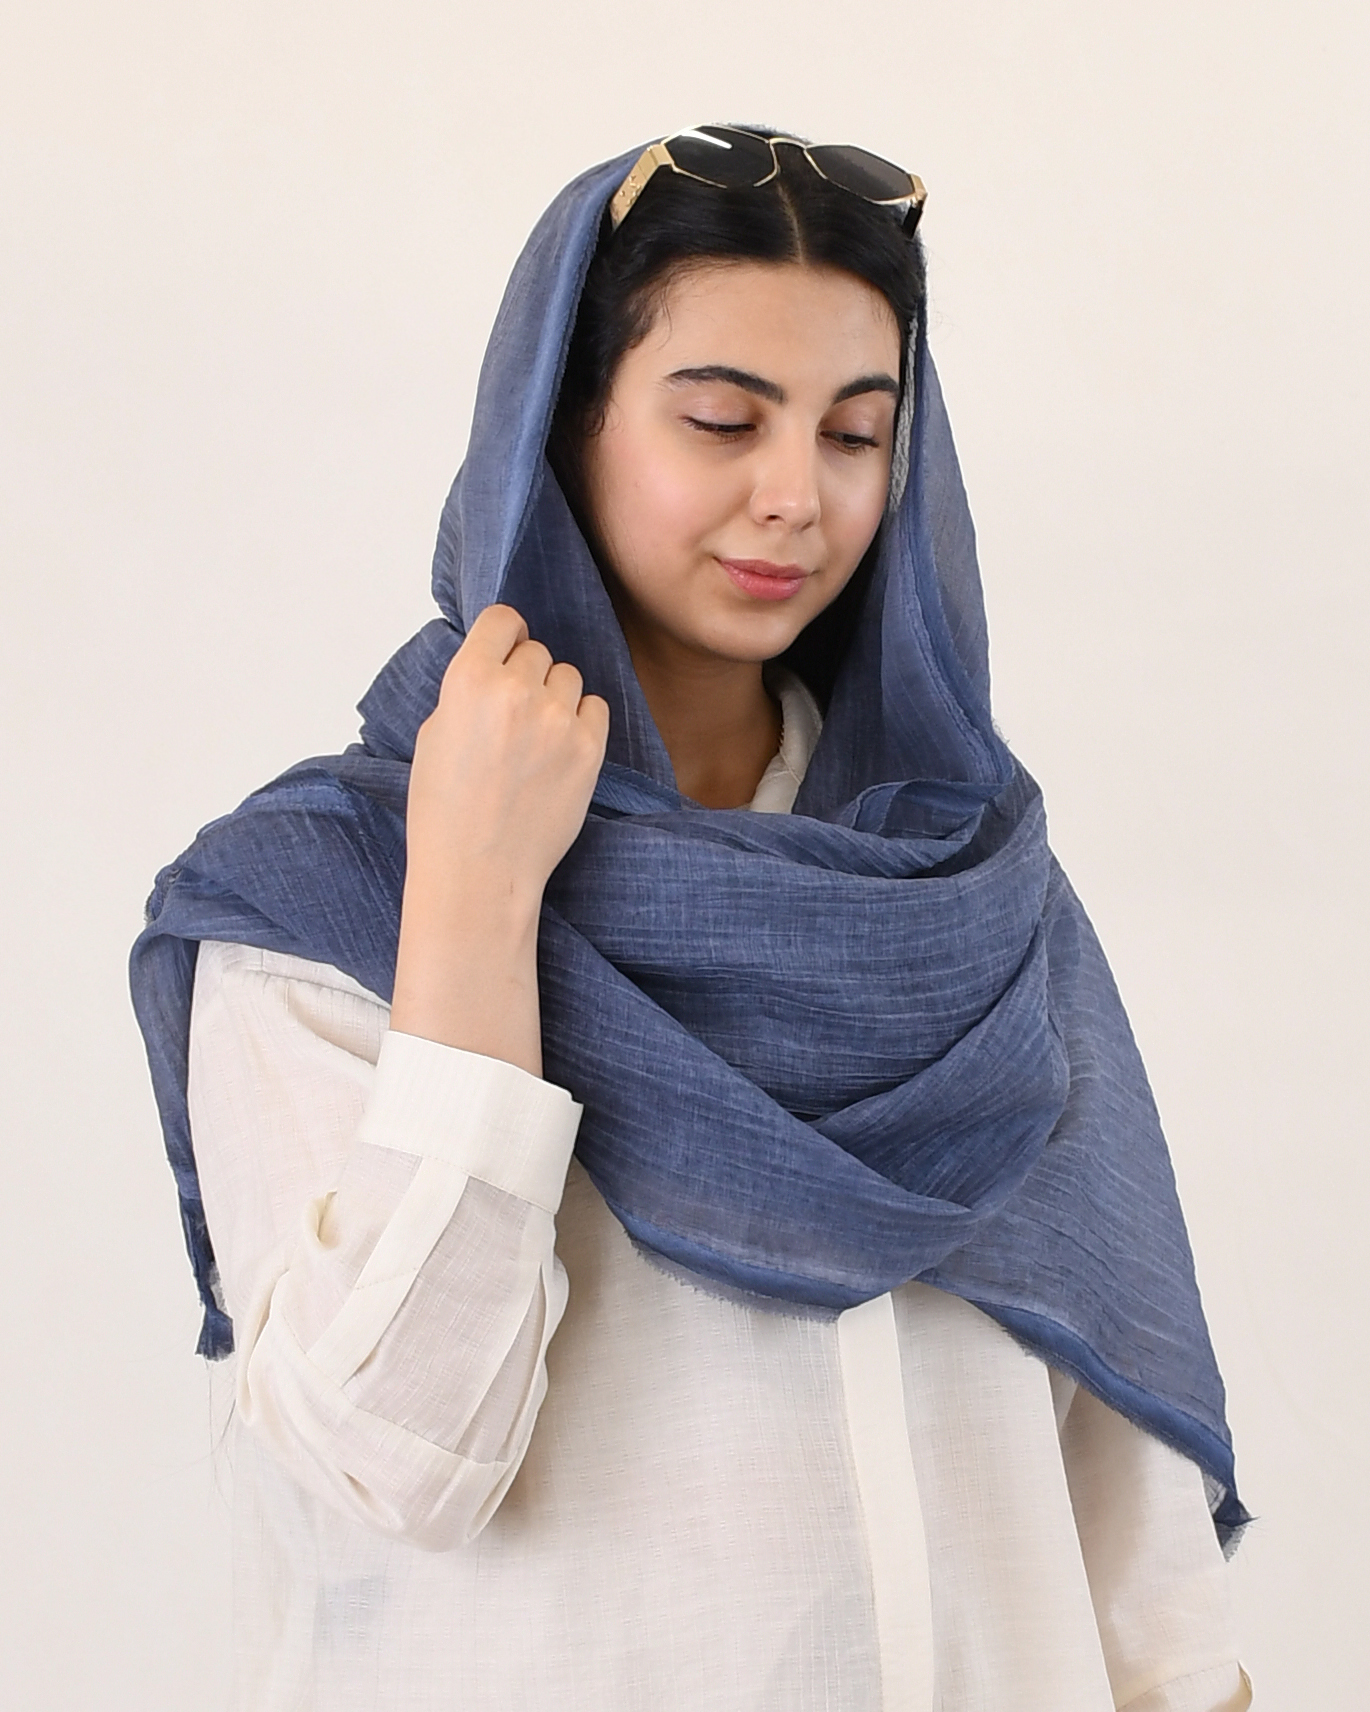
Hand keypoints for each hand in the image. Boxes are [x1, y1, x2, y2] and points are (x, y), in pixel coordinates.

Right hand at [390, 605, 608, 1072]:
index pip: (504, 619)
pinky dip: (581, 722)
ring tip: (535, 739)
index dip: (504, 637)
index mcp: (469, 680)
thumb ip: (468, 690)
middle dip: (527, 676)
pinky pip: (596, 708)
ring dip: (556, 698)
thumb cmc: (445, 810)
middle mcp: (517, 691)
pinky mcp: (590, 748)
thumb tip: (497, 664)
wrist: (479, 871)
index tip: (505, 652)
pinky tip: (559, 752)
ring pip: (569, 676)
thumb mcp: (435, 734)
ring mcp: (559, 720)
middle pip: (537, 652)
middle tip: (513, 716)